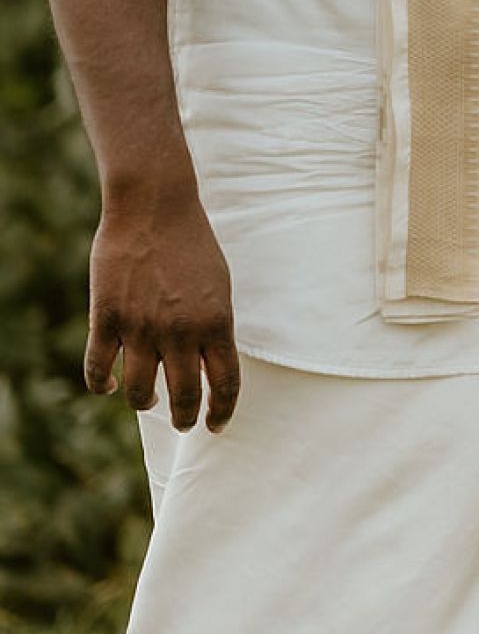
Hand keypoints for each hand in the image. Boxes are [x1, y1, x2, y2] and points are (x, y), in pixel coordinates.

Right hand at [86, 179, 239, 431]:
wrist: (154, 208)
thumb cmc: (192, 245)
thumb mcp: (219, 287)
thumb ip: (213, 328)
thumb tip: (205, 366)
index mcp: (217, 324)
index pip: (224, 385)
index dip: (221, 412)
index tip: (216, 425)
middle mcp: (181, 332)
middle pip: (184, 397)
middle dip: (184, 418)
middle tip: (182, 422)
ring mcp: (141, 327)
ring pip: (139, 391)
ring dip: (145, 403)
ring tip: (148, 400)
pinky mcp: (107, 318)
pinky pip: (99, 368)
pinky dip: (101, 385)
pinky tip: (107, 386)